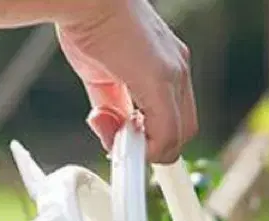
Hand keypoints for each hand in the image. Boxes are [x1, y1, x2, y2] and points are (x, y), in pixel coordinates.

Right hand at [58, 0, 196, 162]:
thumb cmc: (86, 24)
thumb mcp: (101, 77)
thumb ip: (113, 108)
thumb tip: (114, 134)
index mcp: (167, 63)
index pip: (175, 117)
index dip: (154, 138)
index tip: (129, 142)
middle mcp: (177, 68)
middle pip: (182, 132)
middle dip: (152, 147)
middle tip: (119, 142)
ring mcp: (173, 73)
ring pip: (176, 138)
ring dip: (146, 149)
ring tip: (114, 136)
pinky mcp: (161, 79)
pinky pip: (166, 135)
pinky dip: (146, 149)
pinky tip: (119, 136)